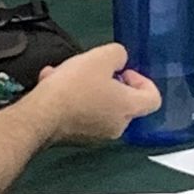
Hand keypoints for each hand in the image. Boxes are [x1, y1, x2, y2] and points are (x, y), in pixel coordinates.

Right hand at [24, 43, 161, 145]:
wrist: (40, 116)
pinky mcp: (76, 138)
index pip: (153, 98)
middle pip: (122, 101)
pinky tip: (51, 84)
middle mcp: (117, 126)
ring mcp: (96, 135)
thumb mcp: (100, 57)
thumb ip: (117, 55)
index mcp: (129, 108)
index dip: (143, 81)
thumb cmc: (74, 88)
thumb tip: (118, 60)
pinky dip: (70, 100)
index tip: (124, 71)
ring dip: (83, 87)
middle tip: (92, 69)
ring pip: (97, 105)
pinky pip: (79, 114)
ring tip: (63, 73)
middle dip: (107, 81)